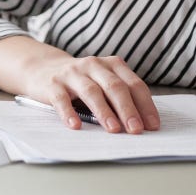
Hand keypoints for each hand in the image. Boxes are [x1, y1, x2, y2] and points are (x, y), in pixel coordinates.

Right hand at [27, 53, 159, 133]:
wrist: (43, 68)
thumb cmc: (82, 81)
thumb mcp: (103, 82)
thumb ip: (120, 97)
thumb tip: (141, 124)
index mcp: (112, 64)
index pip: (133, 84)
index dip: (145, 105)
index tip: (152, 126)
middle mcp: (94, 65)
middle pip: (114, 87)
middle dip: (127, 109)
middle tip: (136, 129)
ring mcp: (72, 73)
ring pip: (91, 91)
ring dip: (104, 112)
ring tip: (113, 130)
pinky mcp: (53, 84)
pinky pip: (62, 99)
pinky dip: (69, 113)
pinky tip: (76, 125)